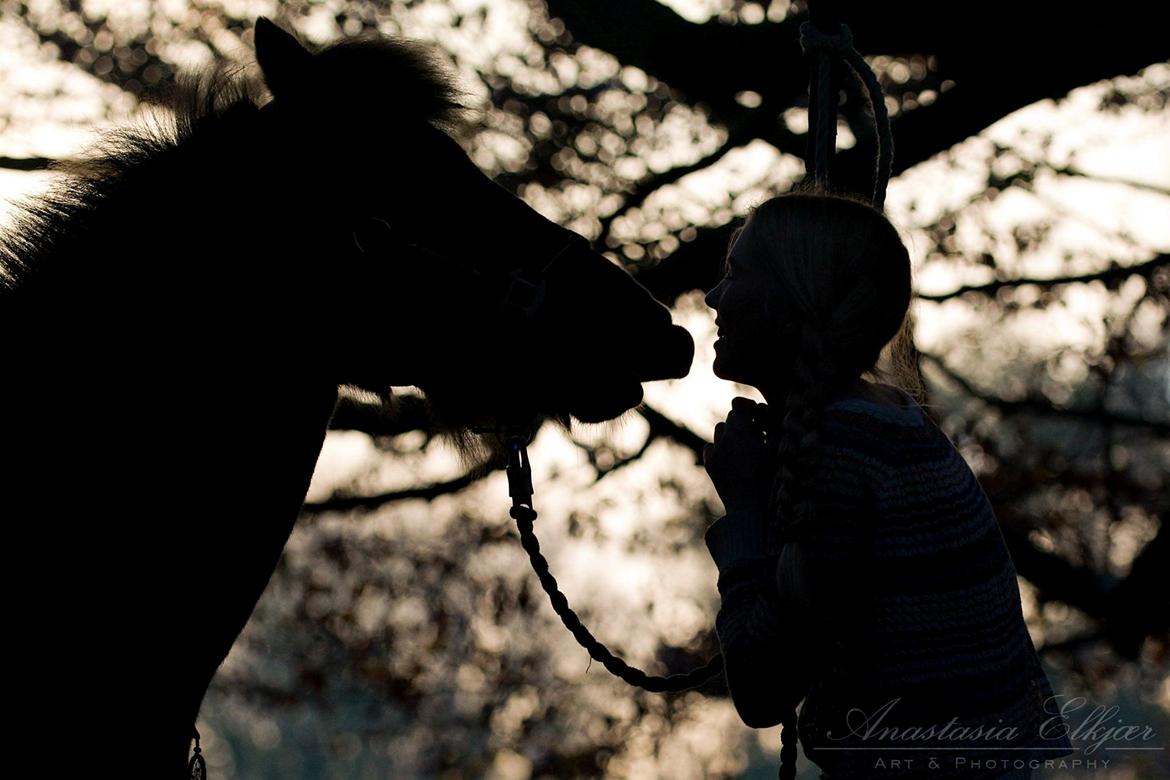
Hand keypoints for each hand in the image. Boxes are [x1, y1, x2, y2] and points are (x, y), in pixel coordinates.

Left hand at [704, 396, 776, 514]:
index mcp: (740, 432)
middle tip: (758, 432)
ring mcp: (715, 453)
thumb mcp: (777, 450)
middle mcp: (723, 440)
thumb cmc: (770, 478)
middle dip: (743, 422)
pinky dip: (719, 448)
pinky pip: (710, 447)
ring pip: (719, 432)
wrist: (751, 508)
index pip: (738, 406)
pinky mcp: (710, 466)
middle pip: (730, 419)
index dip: (749, 407)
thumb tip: (770, 415)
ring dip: (731, 433)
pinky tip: (731, 456)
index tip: (759, 414)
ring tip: (745, 445)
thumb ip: (774, 428)